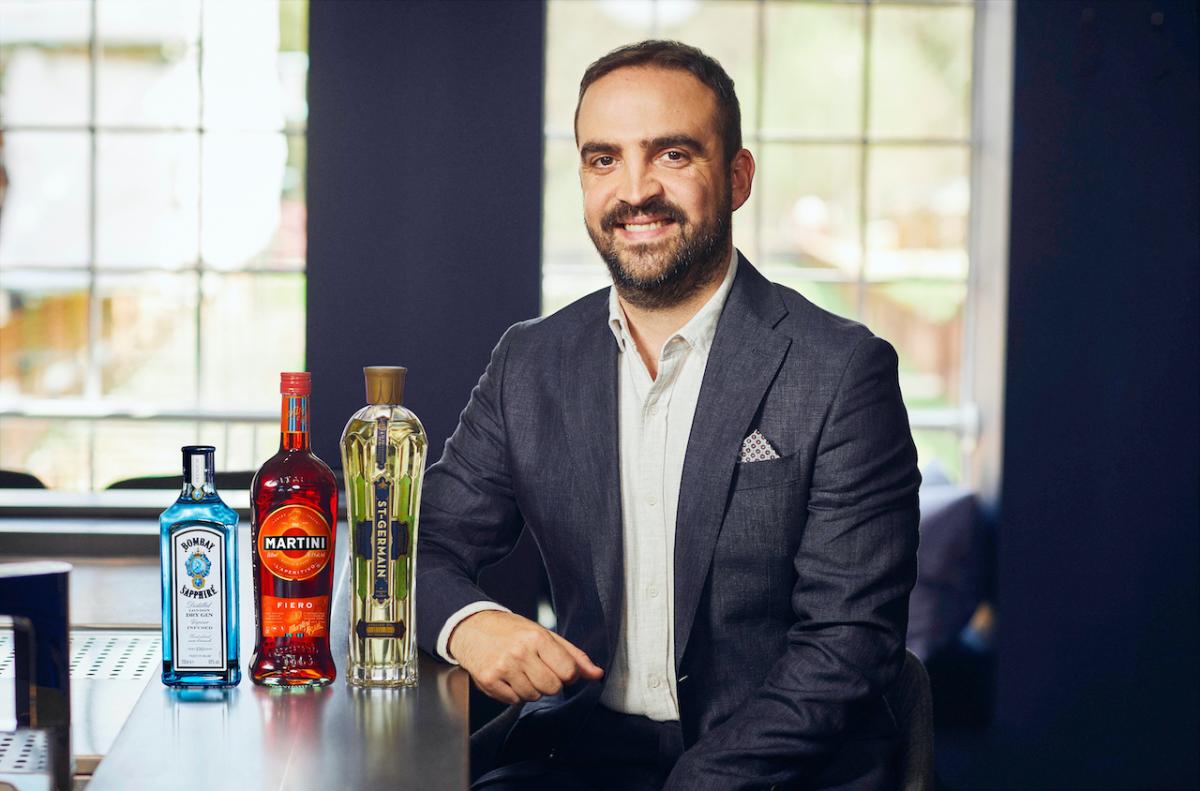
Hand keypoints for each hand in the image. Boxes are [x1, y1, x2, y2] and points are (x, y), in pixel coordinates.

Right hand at [448, 610, 603, 703]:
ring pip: (533, 696)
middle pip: (552, 687)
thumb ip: (573, 655)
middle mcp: (520, 652)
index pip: (568, 672)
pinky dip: (514, 692)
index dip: (568, 674)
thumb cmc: (512, 630)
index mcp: (537, 637)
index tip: (559, 667)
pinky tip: (508, 676)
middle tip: (537, 668)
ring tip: (520, 670)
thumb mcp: (544, 634)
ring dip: (531, 687)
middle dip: (550, 682)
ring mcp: (503, 668)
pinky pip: (514, 701)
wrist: (471, 627)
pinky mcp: (489, 681)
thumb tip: (597, 674)